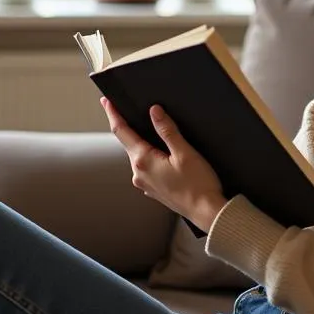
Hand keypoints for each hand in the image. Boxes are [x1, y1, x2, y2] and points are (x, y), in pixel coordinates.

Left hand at [100, 97, 226, 232]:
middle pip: (129, 144)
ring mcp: (145, 184)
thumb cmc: (198, 184)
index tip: (106, 101)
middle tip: (127, 110)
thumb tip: (154, 111)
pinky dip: (150, 157)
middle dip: (128, 127)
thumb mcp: (184, 153)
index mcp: (143, 161)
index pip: (122, 132)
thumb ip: (167, 130)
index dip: (113, 114)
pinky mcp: (154, 190)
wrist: (206, 212)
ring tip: (149, 131)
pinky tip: (162, 154)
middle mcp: (139, 173)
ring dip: (141, 143)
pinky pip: (147, 168)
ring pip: (139, 156)